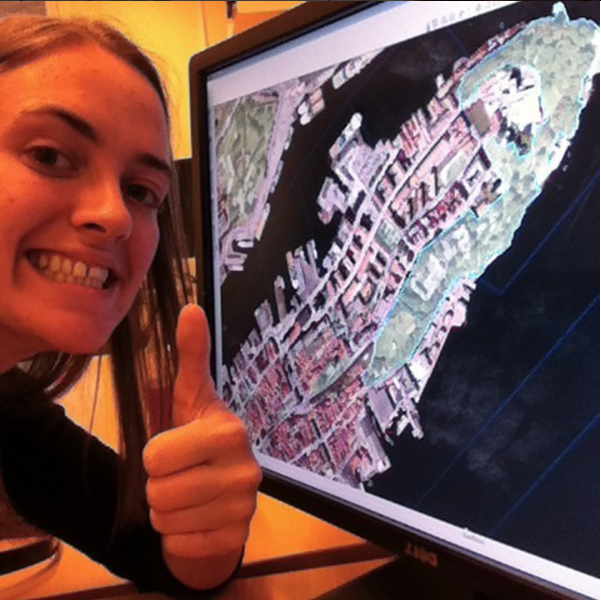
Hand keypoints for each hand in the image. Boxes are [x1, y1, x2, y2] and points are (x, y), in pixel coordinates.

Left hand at [143, 304, 261, 566]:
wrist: (221, 495)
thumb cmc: (197, 440)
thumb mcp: (191, 398)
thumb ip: (190, 356)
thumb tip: (190, 306)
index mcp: (230, 430)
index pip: (155, 456)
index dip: (154, 455)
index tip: (174, 448)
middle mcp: (246, 468)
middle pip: (158, 490)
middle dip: (158, 485)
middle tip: (180, 474)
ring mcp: (246, 507)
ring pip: (166, 519)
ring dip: (166, 510)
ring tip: (187, 495)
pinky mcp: (239, 537)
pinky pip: (182, 543)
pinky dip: (180, 534)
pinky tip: (197, 518)